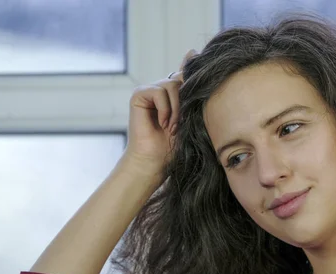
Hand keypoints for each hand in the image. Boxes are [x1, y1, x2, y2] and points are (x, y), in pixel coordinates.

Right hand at [123, 49, 197, 174]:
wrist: (155, 161)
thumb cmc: (175, 145)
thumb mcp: (190, 115)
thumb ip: (192, 89)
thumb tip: (192, 51)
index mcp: (176, 95)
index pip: (186, 75)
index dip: (190, 67)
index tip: (196, 54)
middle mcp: (162, 89)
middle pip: (182, 80)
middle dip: (186, 103)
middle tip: (181, 125)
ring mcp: (150, 90)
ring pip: (173, 85)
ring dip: (177, 109)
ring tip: (172, 127)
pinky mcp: (139, 94)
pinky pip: (159, 91)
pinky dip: (165, 109)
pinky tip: (162, 123)